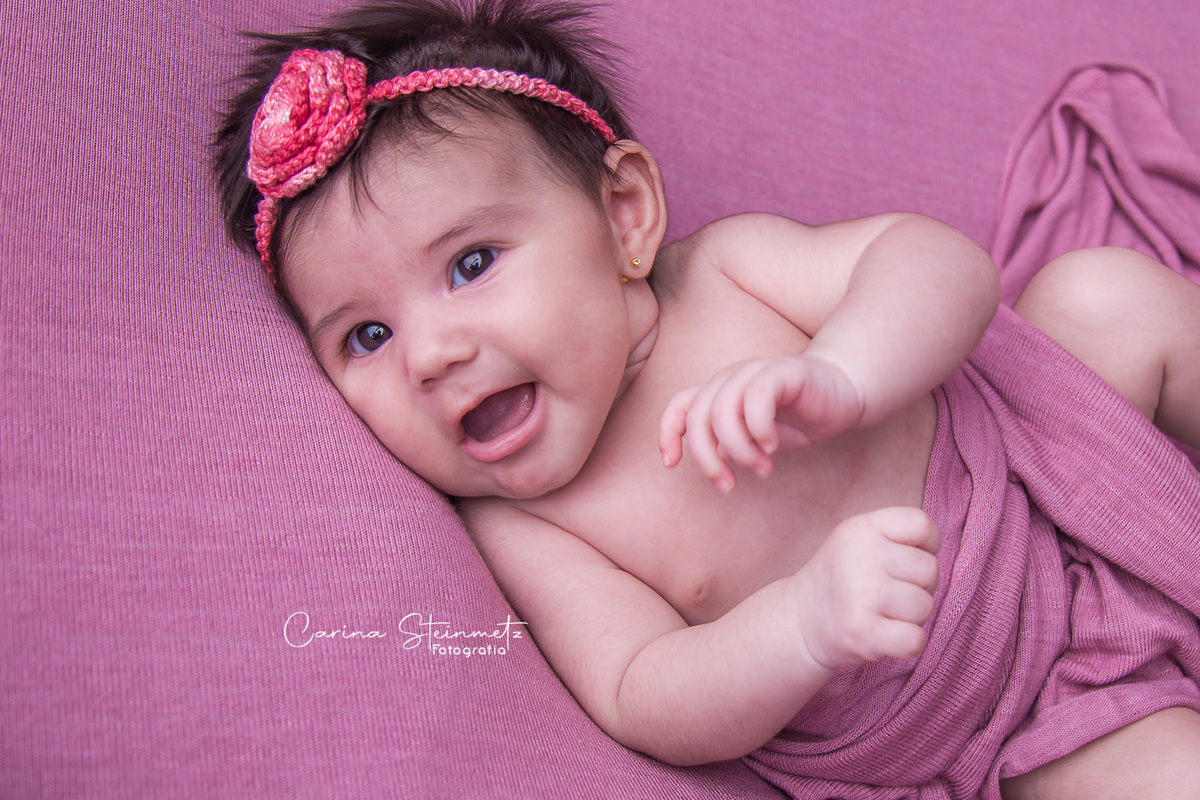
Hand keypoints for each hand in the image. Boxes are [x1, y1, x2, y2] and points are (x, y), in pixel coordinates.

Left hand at [659, 354, 863, 490]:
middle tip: (727, 485)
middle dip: (707, 458)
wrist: (844, 392)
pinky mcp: (782, 371)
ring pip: (723, 410)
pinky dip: (759, 428)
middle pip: (698, 417)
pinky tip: (773, 446)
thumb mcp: (758, 440)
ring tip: (761, 468)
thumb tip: (718, 459)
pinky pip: (757, 397)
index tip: (671, 464)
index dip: (668, 433)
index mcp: (720, 392)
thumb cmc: (798, 418)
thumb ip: (734, 446)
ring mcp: (755, 371)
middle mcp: (732, 379)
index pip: (680, 405)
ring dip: (738, 449)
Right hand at [790, 507, 940, 669]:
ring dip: (911, 616)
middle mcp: (860, 557)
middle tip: (890, 593)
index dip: (926, 545)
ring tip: (883, 613)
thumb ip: (897, 535)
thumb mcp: (859, 539)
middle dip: (919, 586)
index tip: (905, 560)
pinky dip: (908, 644)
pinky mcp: (862, 633)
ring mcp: (860, 596)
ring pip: (925, 606)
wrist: (799, 621)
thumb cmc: (842, 579)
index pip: (921, 523)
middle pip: (930, 569)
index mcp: (861, 528)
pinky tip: (886, 636)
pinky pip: (916, 640)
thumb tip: (936, 553)